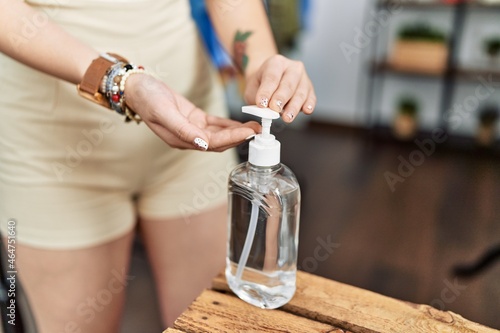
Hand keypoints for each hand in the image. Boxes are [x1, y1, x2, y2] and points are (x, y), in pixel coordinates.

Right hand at [124, 74, 259, 151]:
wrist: (137, 87)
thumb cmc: (146, 98)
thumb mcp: (163, 111)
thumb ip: (182, 129)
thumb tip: (202, 144)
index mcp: (181, 139)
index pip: (212, 143)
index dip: (231, 139)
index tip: (248, 133)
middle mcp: (188, 138)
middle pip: (219, 142)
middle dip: (239, 137)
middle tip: (258, 131)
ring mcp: (192, 129)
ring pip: (219, 134)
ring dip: (236, 132)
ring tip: (254, 127)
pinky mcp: (194, 119)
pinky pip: (215, 124)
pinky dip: (228, 125)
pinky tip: (240, 124)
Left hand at [244, 55, 315, 122]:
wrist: (270, 81)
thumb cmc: (261, 84)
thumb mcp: (252, 88)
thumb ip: (256, 97)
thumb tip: (265, 109)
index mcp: (276, 62)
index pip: (272, 77)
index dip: (266, 91)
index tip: (261, 104)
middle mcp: (292, 67)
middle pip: (288, 84)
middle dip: (281, 98)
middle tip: (275, 109)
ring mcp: (303, 78)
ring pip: (300, 93)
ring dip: (294, 107)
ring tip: (287, 117)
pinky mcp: (310, 89)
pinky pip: (311, 97)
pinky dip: (309, 105)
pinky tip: (306, 110)